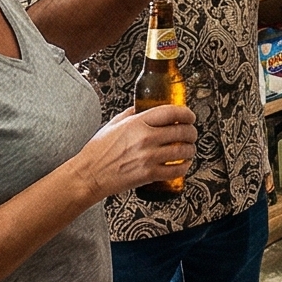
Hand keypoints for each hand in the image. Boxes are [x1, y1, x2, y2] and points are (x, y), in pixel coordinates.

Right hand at [80, 103, 196, 197]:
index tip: (190, 116)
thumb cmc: (98, 150)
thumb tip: (144, 107)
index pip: (172, 113)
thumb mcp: (114, 123)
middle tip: (191, 133)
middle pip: (182, 131)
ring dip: (191, 149)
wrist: (89, 174)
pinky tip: (184, 163)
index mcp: (137, 123)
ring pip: (183, 151)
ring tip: (189, 148)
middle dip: (191, 131)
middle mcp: (145, 139)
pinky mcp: (149, 174)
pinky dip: (185, 166)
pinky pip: (176, 170)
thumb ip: (132, 114)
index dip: (186, 114)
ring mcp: (149, 157)